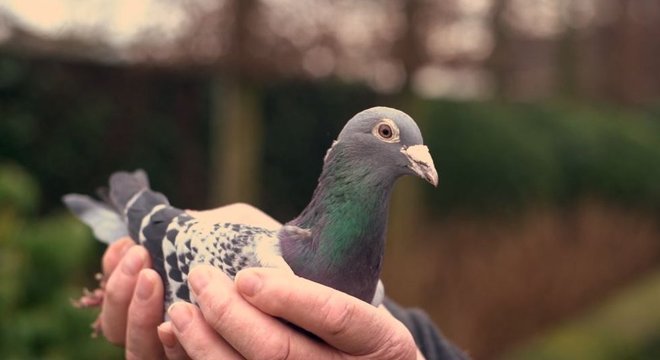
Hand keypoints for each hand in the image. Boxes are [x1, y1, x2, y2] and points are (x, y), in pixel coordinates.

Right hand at [97, 203, 283, 358]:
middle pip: (119, 329)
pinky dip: (171, 344)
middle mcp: (174, 330)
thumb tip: (145, 227)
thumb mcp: (229, 231)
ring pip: (139, 353)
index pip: (122, 302)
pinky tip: (173, 318)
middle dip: (119, 291)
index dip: (113, 277)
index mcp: (168, 298)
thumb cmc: (272, 249)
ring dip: (136, 314)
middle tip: (140, 256)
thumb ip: (192, 230)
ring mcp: (192, 349)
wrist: (315, 267)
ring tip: (153, 276)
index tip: (124, 246)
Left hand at [163, 265, 421, 359]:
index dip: (289, 297)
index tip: (246, 275)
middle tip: (200, 279)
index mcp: (380, 340)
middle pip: (281, 352)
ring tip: (179, 311)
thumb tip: (241, 227)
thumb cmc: (357, 330)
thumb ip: (320, 275)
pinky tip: (177, 341)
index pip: (335, 316)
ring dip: (205, 344)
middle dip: (231, 315)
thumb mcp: (361, 301)